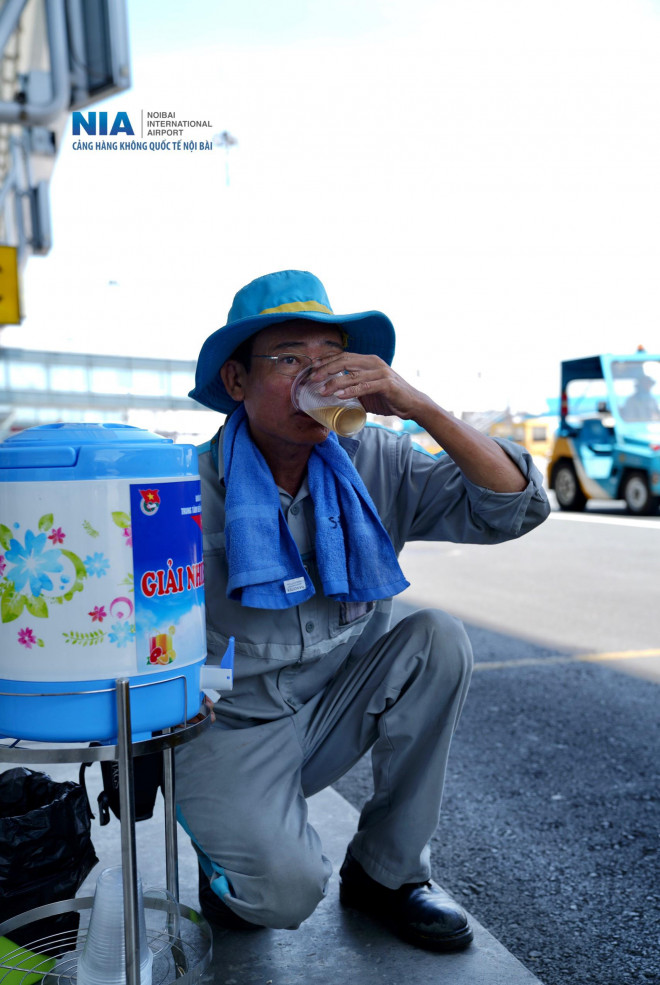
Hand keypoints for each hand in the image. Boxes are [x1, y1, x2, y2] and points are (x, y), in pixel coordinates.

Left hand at [309, 352, 430, 420]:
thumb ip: (353, 389)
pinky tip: (339, 396)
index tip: (312, 369)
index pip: (343, 356)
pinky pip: (365, 386)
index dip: (326, 361)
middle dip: (325, 369)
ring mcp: (381, 372)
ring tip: (322, 391)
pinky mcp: (386, 384)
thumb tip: (333, 397)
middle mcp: (373, 362)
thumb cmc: (389, 397)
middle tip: (312, 379)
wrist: (412, 404)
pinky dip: (351, 391)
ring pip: (352, 375)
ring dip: (334, 383)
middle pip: (344, 361)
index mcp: (368, 361)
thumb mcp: (367, 391)